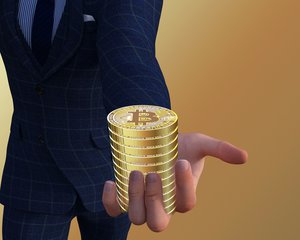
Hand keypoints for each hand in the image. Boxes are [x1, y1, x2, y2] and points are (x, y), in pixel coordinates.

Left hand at [102, 132, 247, 231]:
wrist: (155, 140)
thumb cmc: (178, 145)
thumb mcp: (200, 143)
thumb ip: (220, 149)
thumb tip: (244, 157)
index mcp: (181, 195)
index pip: (186, 203)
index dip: (184, 187)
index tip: (180, 161)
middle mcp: (162, 204)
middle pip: (158, 222)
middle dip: (155, 201)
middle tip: (154, 174)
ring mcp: (141, 201)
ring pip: (136, 218)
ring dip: (134, 198)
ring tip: (136, 172)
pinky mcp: (123, 195)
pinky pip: (114, 209)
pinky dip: (110, 201)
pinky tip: (112, 182)